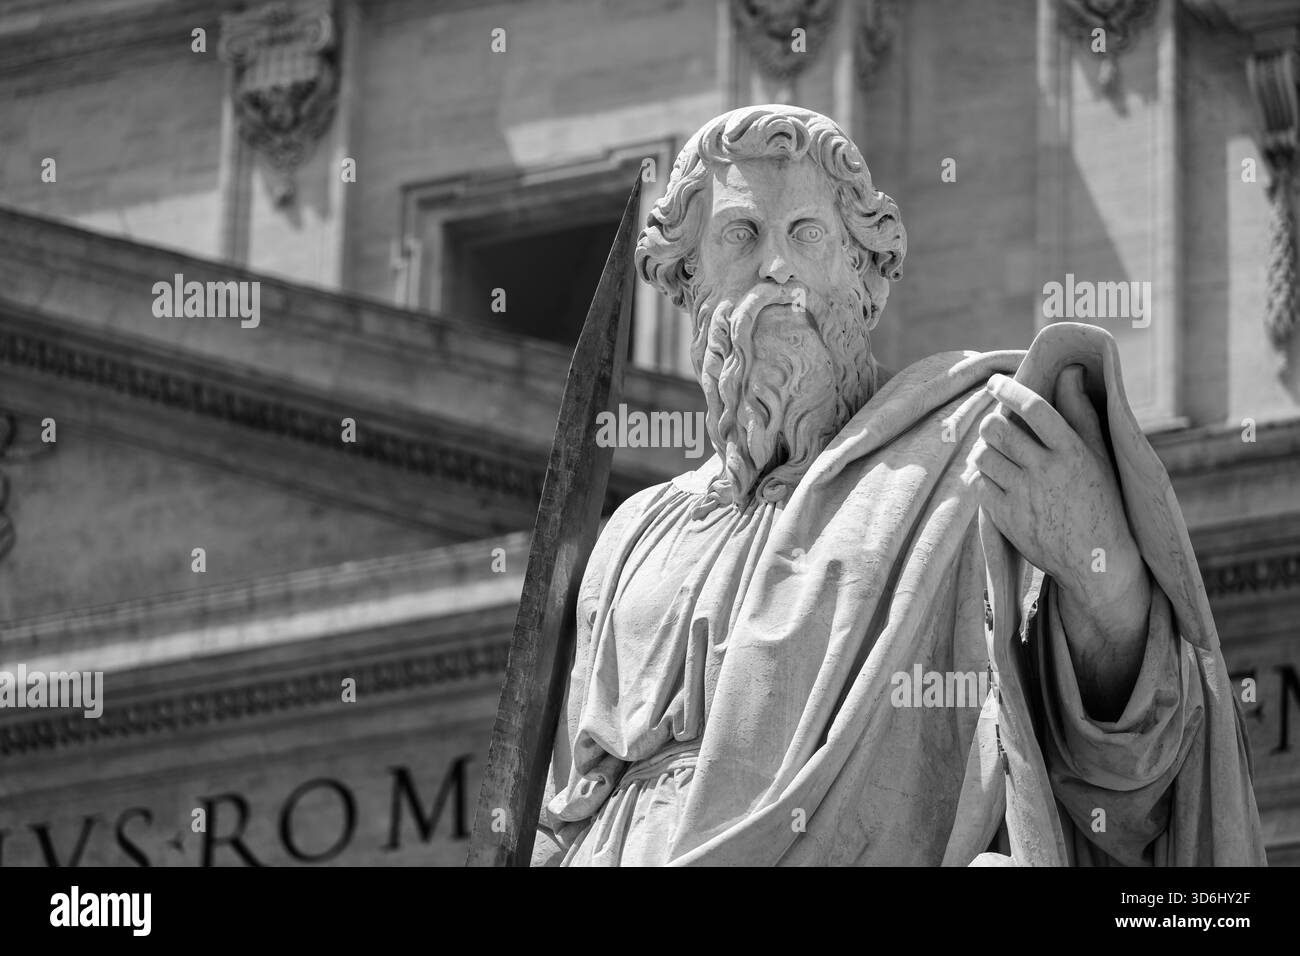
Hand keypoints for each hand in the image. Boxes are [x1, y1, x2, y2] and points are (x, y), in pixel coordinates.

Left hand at [964, 366, 1149, 718]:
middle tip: (998, 429)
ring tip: (1000, 457)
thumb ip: (1080, 412)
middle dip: (992, 424)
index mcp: (1073, 452)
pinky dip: (983, 478)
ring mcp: (1024, 496)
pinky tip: (997, 481)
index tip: (995, 381)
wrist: (1096, 561)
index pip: (1034, 409)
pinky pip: (978, 484)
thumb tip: (1068, 371)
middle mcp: (1047, 471)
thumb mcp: (1098, 455)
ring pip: (983, 456)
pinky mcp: (1006, 519)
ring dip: (986, 451)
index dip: (1010, 390)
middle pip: (997, 430)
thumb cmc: (1100, 500)